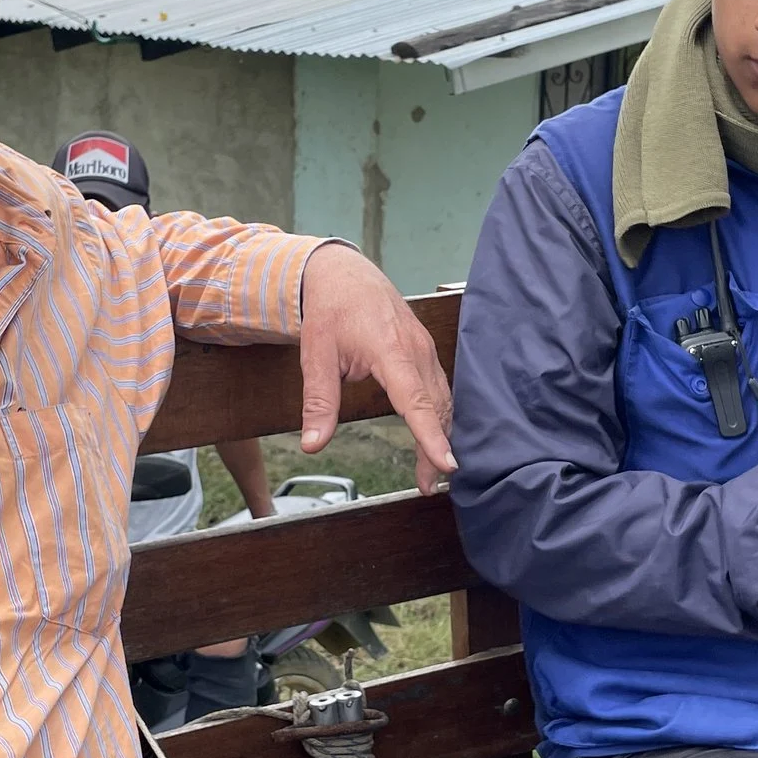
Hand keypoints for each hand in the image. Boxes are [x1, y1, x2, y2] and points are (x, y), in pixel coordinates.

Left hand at [298, 244, 455, 494]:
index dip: (430, 435)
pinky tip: (433, 436)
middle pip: (436, 406)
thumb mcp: (316, 356)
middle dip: (436, 447)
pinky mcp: (425, 350)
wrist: (343, 273)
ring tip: (431, 471)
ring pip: (443, 399)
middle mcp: (416, 349)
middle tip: (428, 485)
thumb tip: (312, 445)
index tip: (445, 464)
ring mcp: (425, 348)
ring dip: (440, 434)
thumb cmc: (330, 311)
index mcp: (391, 350)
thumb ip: (318, 403)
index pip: (416, 400)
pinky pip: (440, 387)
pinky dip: (439, 415)